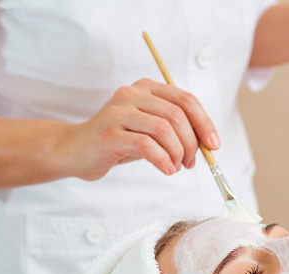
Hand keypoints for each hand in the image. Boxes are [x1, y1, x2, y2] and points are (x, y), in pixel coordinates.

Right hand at [58, 78, 218, 179]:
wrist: (74, 150)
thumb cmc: (118, 141)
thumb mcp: (149, 130)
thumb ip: (175, 130)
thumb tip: (207, 143)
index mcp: (146, 89)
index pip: (185, 100)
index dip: (204, 123)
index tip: (213, 145)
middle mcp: (132, 95)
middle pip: (177, 115)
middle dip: (192, 143)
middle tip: (191, 162)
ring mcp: (118, 112)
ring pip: (164, 129)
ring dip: (178, 153)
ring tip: (176, 166)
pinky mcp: (109, 133)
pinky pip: (147, 146)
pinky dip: (163, 160)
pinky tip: (166, 169)